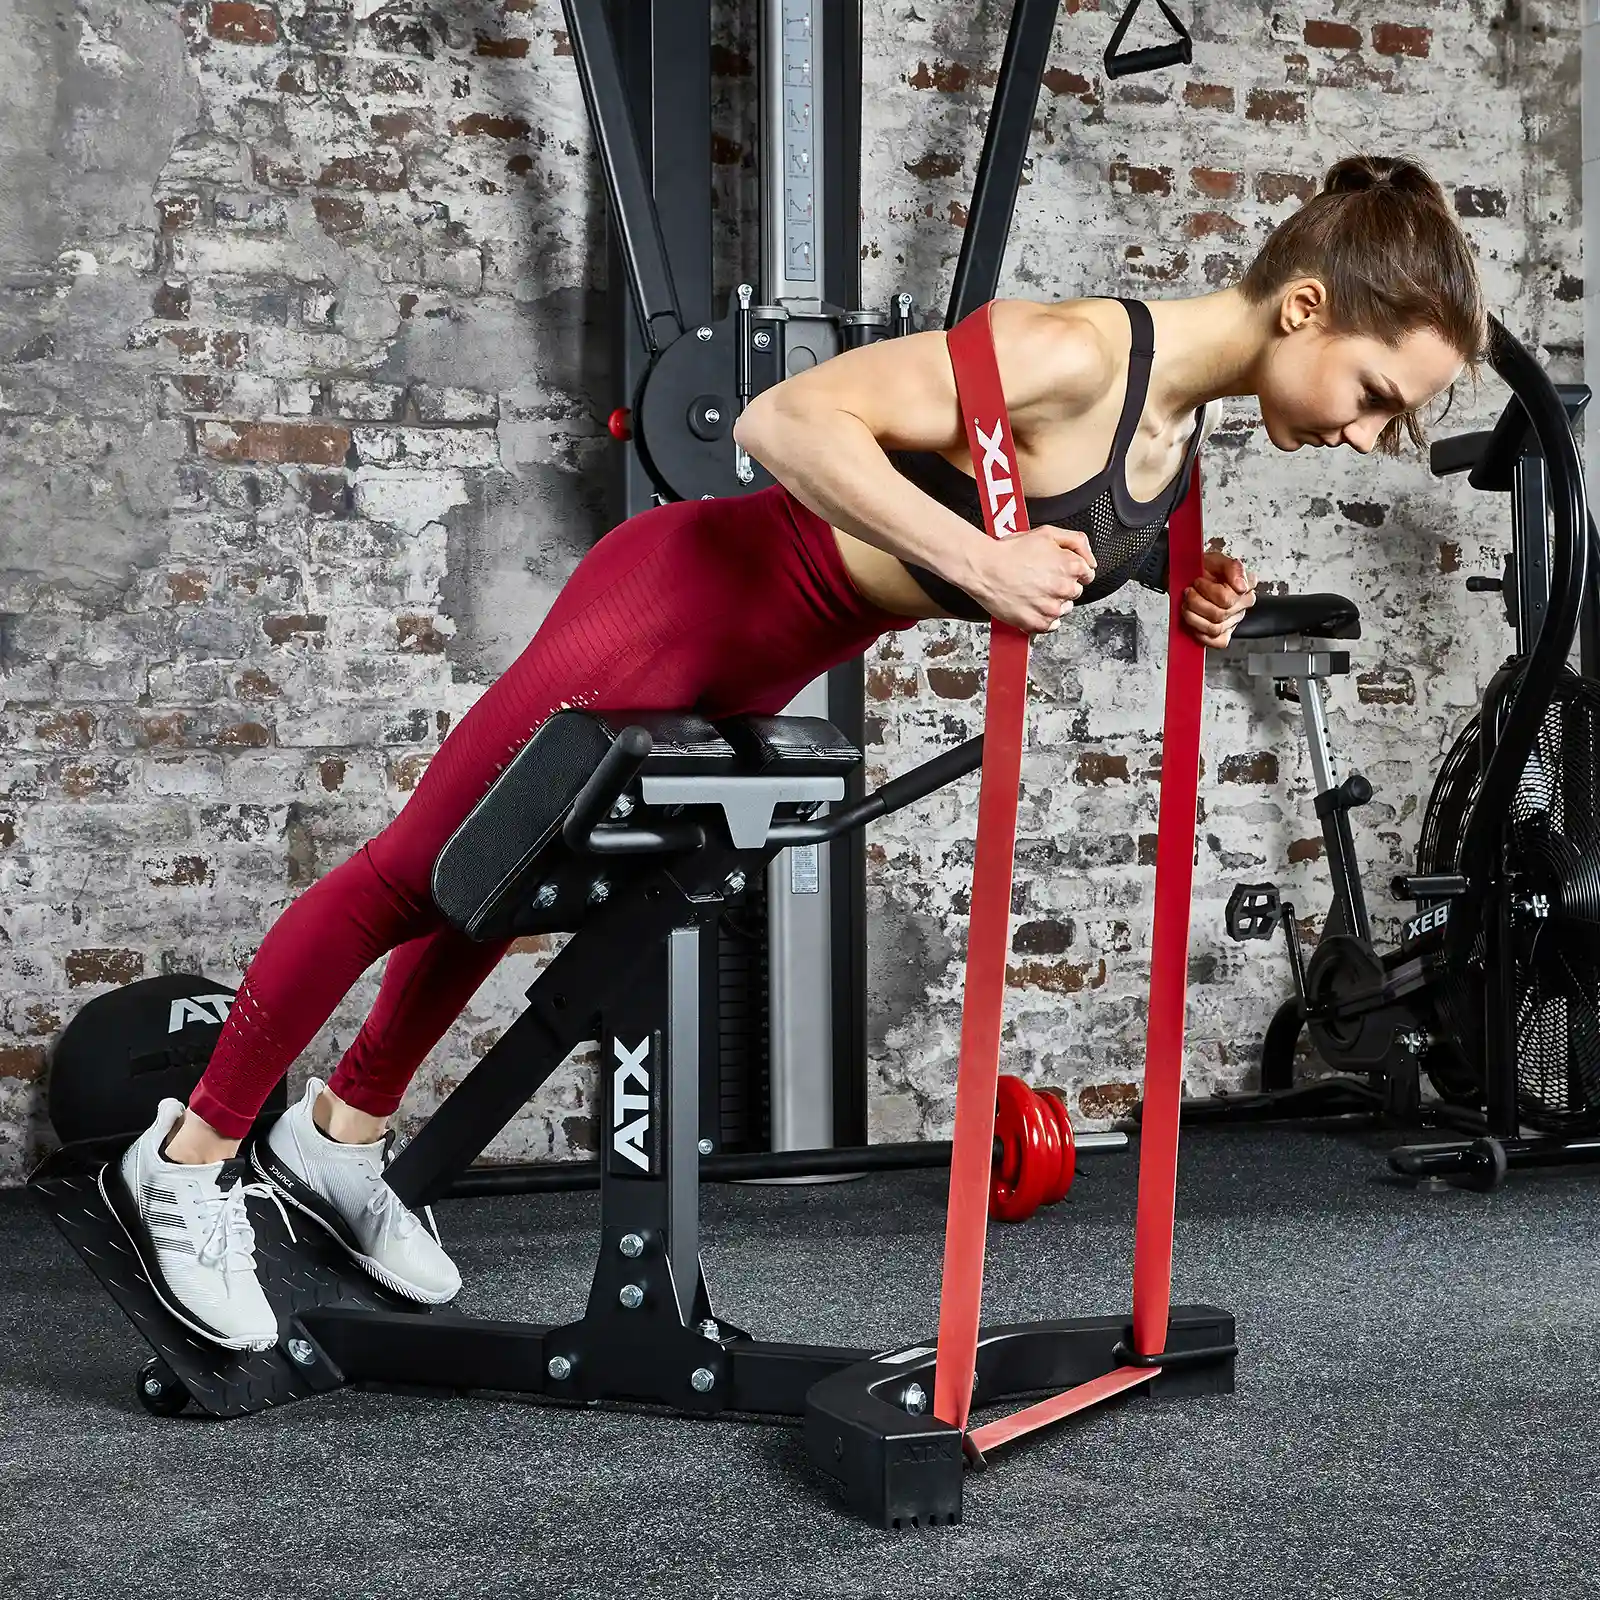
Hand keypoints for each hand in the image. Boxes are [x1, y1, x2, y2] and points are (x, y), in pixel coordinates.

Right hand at [964, 525, 1096, 634]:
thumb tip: (1091, 560)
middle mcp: (1064, 589)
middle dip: (1062, 586)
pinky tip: (1030, 604)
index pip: (1087, 574)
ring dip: (1052, 602)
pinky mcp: (1037, 623)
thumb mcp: (1047, 533)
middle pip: (1075, 592)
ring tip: (1032, 591)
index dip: (1072, 571)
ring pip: (1063, 609)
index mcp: (1071, 566)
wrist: (984, 568)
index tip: (1058, 570)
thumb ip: (1077, 542)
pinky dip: (1042, 618)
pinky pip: (1050, 625)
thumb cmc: (1010, 551)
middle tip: (1041, 579)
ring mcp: (1051, 608)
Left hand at [1182, 549, 1255, 647]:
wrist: (1184, 576)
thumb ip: (1232, 567)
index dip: (1209, 590)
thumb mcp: (1216, 559)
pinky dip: (1201, 634)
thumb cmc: (1201, 568)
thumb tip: (1242, 585)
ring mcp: (1233, 619)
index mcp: (1246, 585)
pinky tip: (1194, 624)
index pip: (1230, 598)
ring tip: (1187, 605)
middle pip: (1220, 614)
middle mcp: (1242, 603)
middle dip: (1197, 602)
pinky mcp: (1224, 632)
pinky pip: (1217, 642)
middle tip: (1189, 592)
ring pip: (1215, 628)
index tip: (1199, 581)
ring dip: (1194, 617)